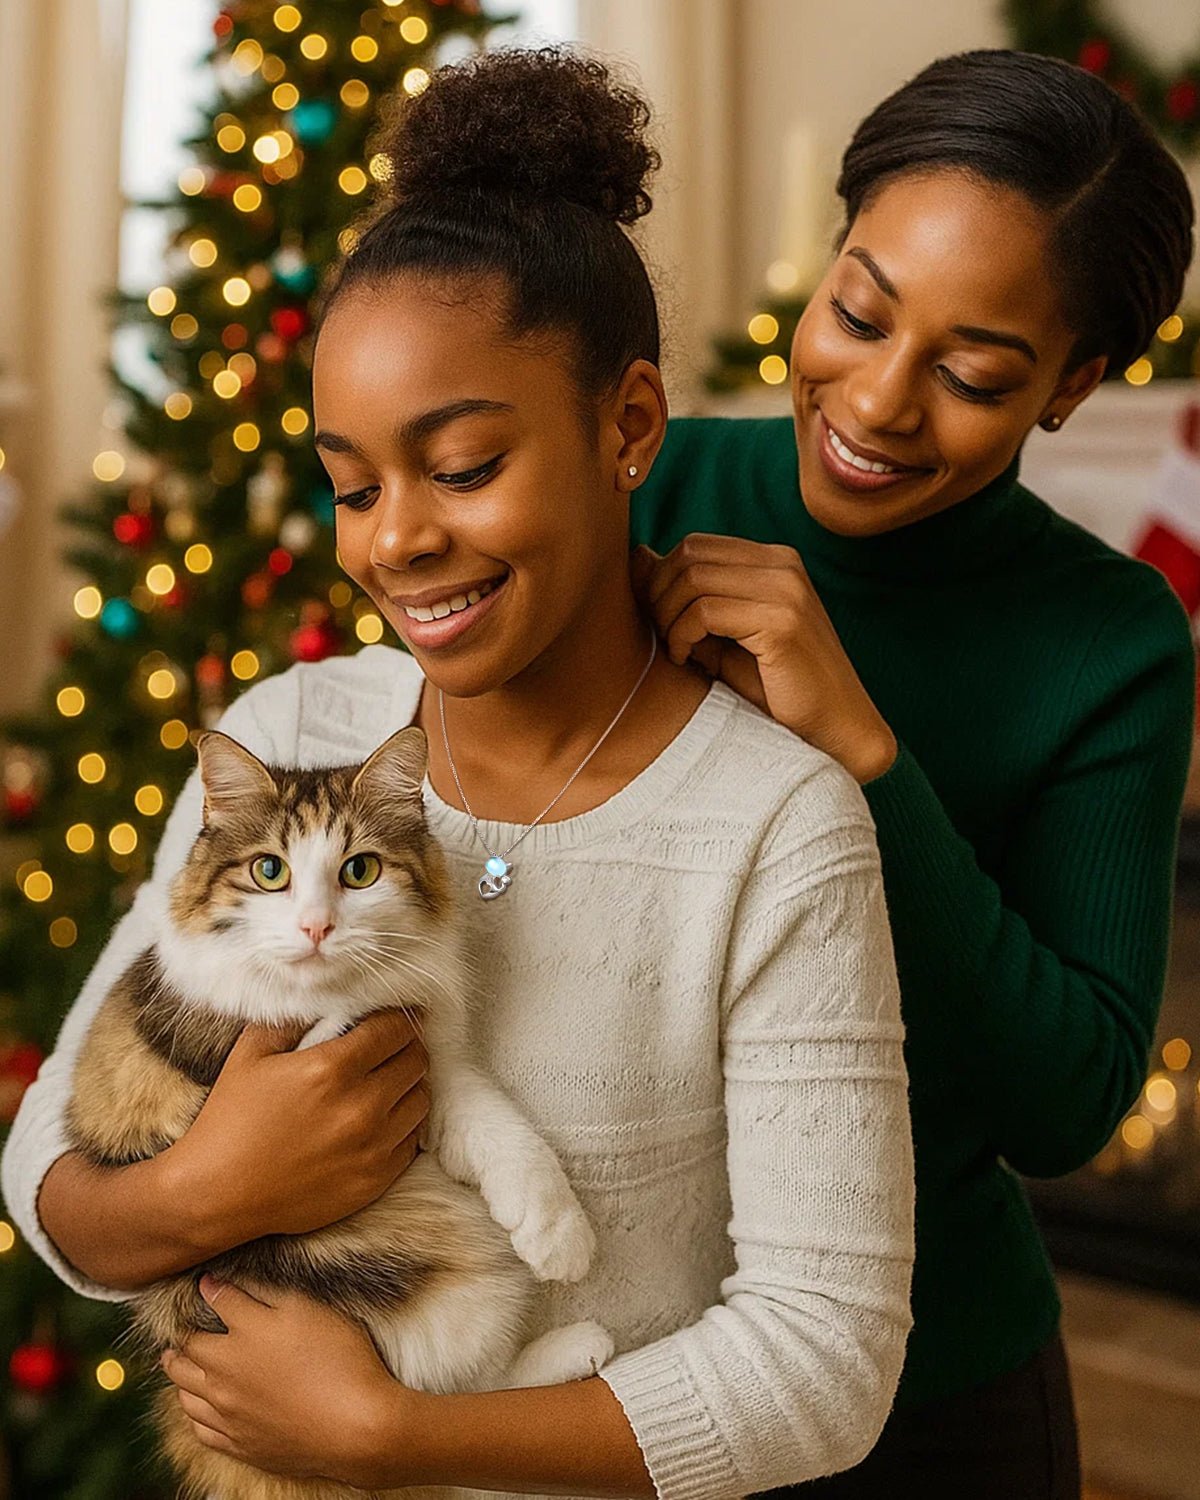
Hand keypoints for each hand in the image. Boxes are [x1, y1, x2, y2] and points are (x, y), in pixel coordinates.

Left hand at [160, 1274, 405, 1486]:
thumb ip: (263, 1293)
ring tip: (177, 1361)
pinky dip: (193, 1411)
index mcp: (243, 1334)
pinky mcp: (237, 1443)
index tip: (206, 1282)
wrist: (356, 1427)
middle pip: (186, 1350)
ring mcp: (228, 1412)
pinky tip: (198, 1404)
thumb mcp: (308, 1309)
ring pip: (184, 1391)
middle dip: (181, 1334)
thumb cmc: (339, 1360)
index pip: (214, 1302)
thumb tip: (222, 1283)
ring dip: (179, 1372)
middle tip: (180, 1327)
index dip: (208, 1288)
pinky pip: (198, 1427)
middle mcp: (225, 1373)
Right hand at [169, 1009, 429, 1246]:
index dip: (399, 1016)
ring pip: (421, 1099)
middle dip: (407, 1046)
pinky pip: (412, 1140)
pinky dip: (403, 1124)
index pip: (395, 1028)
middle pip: (416, 1060)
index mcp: (331, 1069)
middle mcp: (360, 1106)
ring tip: (388, 1081)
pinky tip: (382, 1119)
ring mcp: (372, 1146)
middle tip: (392, 1046)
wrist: (216, 1195)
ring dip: (409, 1085)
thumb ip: (292, 1019)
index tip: (397, 1014)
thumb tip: (327, 1000)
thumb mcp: (251, 1054)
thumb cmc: (230, 1120)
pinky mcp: (376, 1180)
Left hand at [631, 535, 897, 782]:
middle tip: (660, 635)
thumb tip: (637, 557)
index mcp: (774, 561)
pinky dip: (681, 635)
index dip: (661, 579)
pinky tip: (685, 660)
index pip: (695, 545)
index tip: (656, 619)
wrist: (836, 729)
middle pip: (689, 554)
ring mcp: (786, 589)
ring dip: (668, 617)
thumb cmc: (777, 690)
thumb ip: (686, 598)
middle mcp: (783, 565)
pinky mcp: (782, 621)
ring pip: (693, 578)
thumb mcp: (722, 636)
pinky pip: (705, 611)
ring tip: (675, 651)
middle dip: (658, 594)